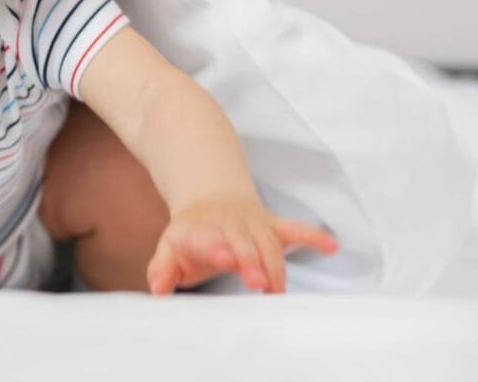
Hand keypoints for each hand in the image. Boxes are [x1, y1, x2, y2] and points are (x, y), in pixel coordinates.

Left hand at [146, 199, 338, 294]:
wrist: (211, 201)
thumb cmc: (192, 236)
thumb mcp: (170, 248)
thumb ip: (163, 269)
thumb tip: (159, 289)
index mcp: (199, 230)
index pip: (208, 238)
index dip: (217, 247)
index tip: (225, 258)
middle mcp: (229, 224)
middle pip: (244, 242)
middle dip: (252, 261)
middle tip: (259, 284)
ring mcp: (254, 224)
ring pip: (269, 241)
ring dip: (276, 264)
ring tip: (277, 289)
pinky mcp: (274, 226)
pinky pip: (296, 229)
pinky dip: (314, 236)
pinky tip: (331, 246)